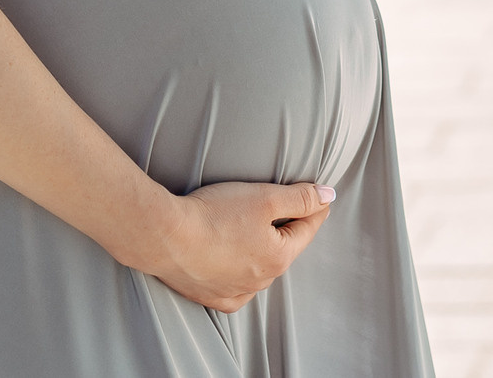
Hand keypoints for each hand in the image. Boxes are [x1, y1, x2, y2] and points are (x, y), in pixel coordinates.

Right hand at [147, 180, 334, 310]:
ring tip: (254, 230)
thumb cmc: (214, 214)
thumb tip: (328, 196)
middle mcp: (261, 281)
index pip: (307, 228)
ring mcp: (235, 292)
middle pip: (282, 248)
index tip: (320, 196)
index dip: (314, 207)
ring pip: (259, 269)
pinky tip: (233, 261)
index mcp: (278, 257)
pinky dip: (238, 273)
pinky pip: (235, 288)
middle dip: (286, 228)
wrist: (164, 237)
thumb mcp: (264, 197)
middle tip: (286, 208)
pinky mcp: (210, 297)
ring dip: (262, 250)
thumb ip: (300, 197)